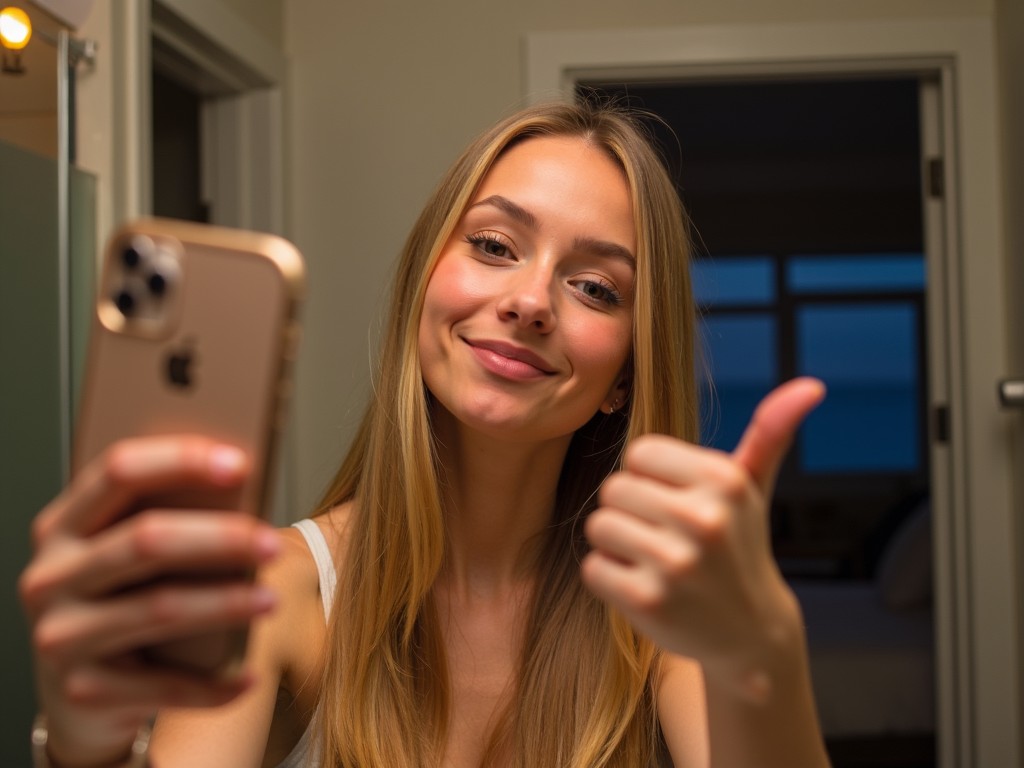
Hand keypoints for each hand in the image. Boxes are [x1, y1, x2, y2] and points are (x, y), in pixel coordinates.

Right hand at [18, 436, 280, 766]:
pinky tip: (248, 676)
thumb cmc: (122, 602)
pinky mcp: (82, 690)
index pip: (118, 472)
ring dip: (226, 604)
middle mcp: (50, 576)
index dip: (181, 461)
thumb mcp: (133, 556)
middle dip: (220, 537)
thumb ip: (170, 517)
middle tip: (273, 543)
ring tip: (271, 600)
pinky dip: (214, 683)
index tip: (241, 463)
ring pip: (159, 607)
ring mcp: (60, 635)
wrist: (81, 698)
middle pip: (145, 539)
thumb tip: (246, 485)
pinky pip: (164, 684)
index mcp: (64, 525)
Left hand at [581, 378, 825, 700]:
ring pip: (598, 526)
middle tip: (665, 536)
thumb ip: (770, 432)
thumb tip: (810, 386)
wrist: (750, 632)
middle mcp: (704, 518)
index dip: (650, 477)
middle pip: (613, 488)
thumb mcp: (753, 487)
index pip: (639, 452)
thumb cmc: (740, 545)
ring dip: (617, 545)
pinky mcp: (647, 601)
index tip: (677, 502)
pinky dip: (610, 579)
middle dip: (631, 512)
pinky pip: (593, 568)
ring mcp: (675, 563)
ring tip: (655, 561)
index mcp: (724, 480)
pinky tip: (646, 587)